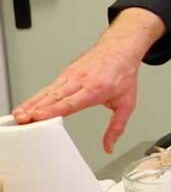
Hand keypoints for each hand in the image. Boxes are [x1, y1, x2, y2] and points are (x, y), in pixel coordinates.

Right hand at [11, 8, 163, 152]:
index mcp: (97, 89)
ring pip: (48, 91)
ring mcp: (72, 75)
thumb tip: (110, 146)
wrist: (121, 48)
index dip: (53, 110)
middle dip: (37, 109)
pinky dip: (36, 97)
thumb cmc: (123, 74)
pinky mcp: (66, 73)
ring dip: (32, 104)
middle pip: (55, 97)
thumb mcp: (127, 102)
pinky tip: (26, 106)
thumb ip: (117, 126)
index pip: (71, 102)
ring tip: (19, 115)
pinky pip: (49, 87)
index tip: (39, 117)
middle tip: (23, 120)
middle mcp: (82, 81)